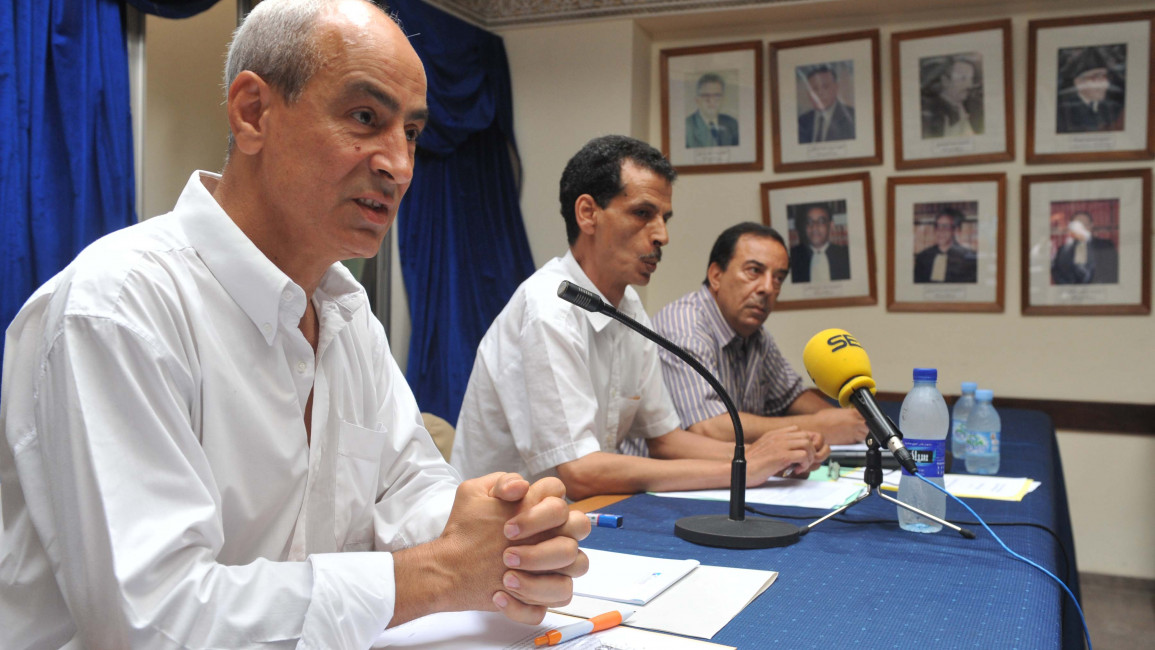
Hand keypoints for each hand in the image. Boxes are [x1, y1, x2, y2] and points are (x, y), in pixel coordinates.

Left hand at [426, 473, 589, 624]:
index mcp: (542, 510)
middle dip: (544, 549)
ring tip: (505, 578)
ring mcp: (552, 567)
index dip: (540, 513)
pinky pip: (553, 603)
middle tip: (507, 555)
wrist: (448, 565)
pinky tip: (499, 596)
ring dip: (539, 579)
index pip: (561, 500)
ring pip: (577, 567)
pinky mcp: (542, 595)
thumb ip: (501, 481)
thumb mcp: (474, 494)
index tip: (507, 529)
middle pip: (578, 532)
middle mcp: (554, 536)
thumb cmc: (467, 529)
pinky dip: (525, 605)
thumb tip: (521, 487)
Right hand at [743, 426, 818, 484]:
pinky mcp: (782, 456)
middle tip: (803, 462)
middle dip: (810, 450)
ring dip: (809, 457)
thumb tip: (790, 451)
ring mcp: (780, 445)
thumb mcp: (763, 449)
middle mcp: (778, 437)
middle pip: (806, 436)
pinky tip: (795, 470)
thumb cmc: (750, 464)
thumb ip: (775, 445)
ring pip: (808, 445)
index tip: (800, 455)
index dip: (804, 443)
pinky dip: (804, 465)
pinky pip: (803, 456)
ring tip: (800, 466)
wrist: (739, 470)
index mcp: (774, 434)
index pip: (799, 430)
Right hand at [806, 408, 866, 444]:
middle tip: (864, 428)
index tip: (868, 419)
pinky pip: (857, 442)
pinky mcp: (849, 442)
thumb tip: (854, 415)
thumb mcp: (838, 411)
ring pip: (866, 436)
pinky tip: (850, 437)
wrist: (815, 428)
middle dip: (868, 428)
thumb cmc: (822, 419)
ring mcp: (853, 433)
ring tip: (857, 433)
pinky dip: (856, 440)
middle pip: (870, 427)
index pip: (868, 415)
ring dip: (864, 435)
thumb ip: (848, 413)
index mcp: (853, 413)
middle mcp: (855, 423)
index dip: (869, 418)